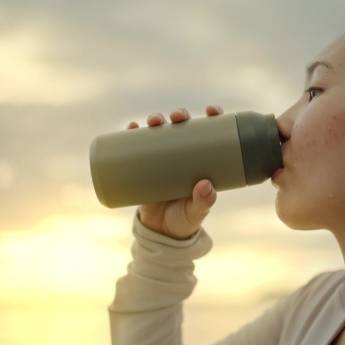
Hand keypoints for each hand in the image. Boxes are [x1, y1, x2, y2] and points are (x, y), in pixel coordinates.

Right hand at [126, 106, 223, 239]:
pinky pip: (136, 146)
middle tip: (178, 117)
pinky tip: (131, 127)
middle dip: (180, 115)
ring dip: (156, 120)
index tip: (213, 111)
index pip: (211, 132)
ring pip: (160, 131)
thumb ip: (204, 202)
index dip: (213, 117)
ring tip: (154, 121)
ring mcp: (162, 159)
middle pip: (182, 126)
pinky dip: (132, 134)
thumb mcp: (196, 212)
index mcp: (202, 159)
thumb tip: (206, 185)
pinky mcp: (143, 166)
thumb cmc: (185, 219)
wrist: (161, 233)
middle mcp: (183, 154)